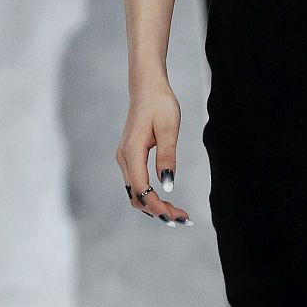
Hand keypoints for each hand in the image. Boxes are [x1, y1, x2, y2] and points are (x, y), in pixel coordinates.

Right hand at [116, 83, 190, 224]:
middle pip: (136, 196)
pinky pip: (136, 184)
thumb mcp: (169, 128)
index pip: (140, 189)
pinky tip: (165, 200)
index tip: (176, 216)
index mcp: (132, 151)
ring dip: (153, 206)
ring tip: (177, 213)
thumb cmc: (160, 104)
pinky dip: (149, 196)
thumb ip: (167, 156)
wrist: (147, 87)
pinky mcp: (129, 157)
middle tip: (183, 218)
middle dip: (158, 211)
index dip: (156, 206)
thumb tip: (167, 184)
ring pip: (135, 192)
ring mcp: (124, 158)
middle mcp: (123, 158)